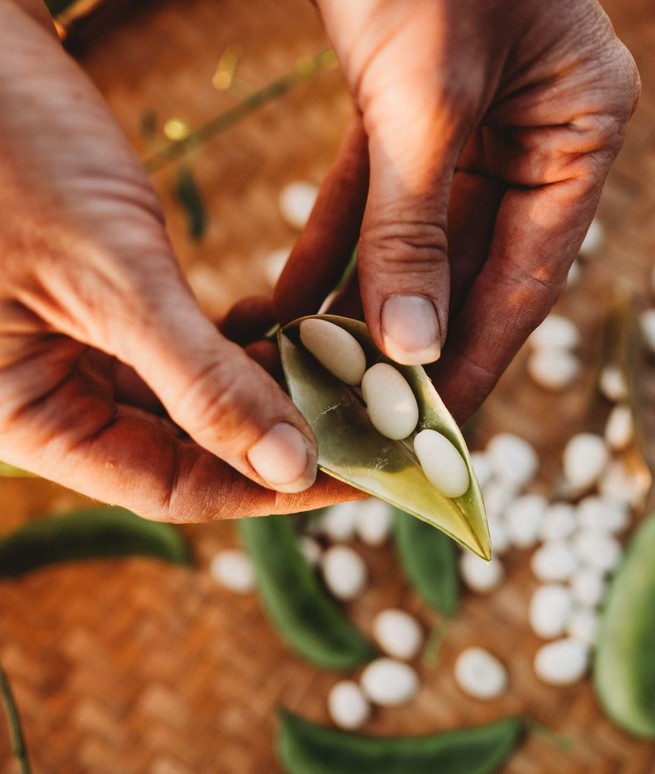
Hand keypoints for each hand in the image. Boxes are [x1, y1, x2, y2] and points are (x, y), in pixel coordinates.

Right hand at [0, 1, 357, 519]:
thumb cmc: (5, 150)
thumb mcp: (111, 277)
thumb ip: (200, 379)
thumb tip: (290, 466)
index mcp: (32, 419)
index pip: (174, 487)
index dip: (271, 486)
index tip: (358, 471)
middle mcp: (53, 396)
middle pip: (187, 447)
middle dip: (277, 431)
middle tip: (362, 416)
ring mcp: (75, 350)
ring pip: (193, 398)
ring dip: (265, 383)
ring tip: (333, 366)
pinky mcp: (100, 304)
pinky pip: (183, 347)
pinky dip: (237, 343)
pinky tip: (279, 324)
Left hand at [275, 0, 638, 421]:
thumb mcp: (426, 96)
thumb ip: (418, 224)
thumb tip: (413, 341)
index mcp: (578, 133)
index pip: (529, 278)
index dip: (480, 356)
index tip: (436, 423)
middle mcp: (533, 135)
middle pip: (470, 269)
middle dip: (415, 341)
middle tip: (368, 415)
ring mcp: (471, 124)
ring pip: (417, 242)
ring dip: (364, 304)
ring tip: (319, 374)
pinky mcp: (408, 107)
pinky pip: (372, 197)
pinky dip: (333, 248)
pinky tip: (291, 302)